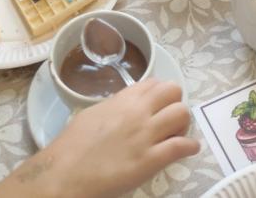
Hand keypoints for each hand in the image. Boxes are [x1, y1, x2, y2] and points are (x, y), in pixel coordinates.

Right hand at [0, 79, 198, 197]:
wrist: (66, 173)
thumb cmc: (73, 145)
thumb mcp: (94, 114)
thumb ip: (115, 107)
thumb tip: (125, 109)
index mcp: (123, 99)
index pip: (155, 83)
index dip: (160, 94)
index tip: (159, 105)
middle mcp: (138, 111)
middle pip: (173, 91)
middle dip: (175, 103)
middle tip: (170, 120)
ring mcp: (146, 135)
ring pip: (182, 114)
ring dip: (183, 124)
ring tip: (178, 135)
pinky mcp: (151, 160)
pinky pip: (181, 146)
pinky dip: (189, 147)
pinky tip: (188, 150)